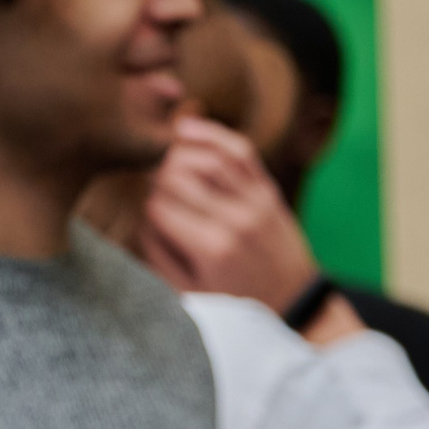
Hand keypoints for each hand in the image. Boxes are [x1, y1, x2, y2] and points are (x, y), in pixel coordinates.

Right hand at [139, 115, 318, 311]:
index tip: (134, 203)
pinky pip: (240, 151)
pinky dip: (212, 134)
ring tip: (156, 151)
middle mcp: (235, 220)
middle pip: (177, 177)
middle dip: (152, 174)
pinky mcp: (268, 190)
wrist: (293, 300)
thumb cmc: (234, 300)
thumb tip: (137, 213)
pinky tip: (186, 128)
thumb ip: (159, 255)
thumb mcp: (189, 292)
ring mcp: (255, 202)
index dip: (140, 201)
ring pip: (207, 157)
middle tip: (140, 175)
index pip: (157, 206)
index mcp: (211, 249)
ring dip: (176, 149)